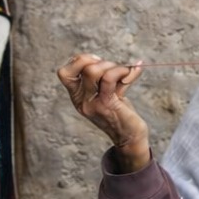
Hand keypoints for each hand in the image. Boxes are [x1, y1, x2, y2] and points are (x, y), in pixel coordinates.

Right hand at [57, 53, 151, 171]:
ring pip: (93, 71)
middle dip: (103, 62)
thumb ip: (114, 78)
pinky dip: (123, 70)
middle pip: (83, 67)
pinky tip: (133, 72)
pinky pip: (110, 78)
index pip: (64, 73)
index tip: (98, 62)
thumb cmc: (122, 114)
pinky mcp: (106, 104)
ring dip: (114, 66)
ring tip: (125, 74)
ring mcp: (92, 103)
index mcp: (78, 96)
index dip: (81, 60)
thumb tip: (133, 62)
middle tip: (116, 71)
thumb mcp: (112, 93)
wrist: (130, 138)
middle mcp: (81, 100)